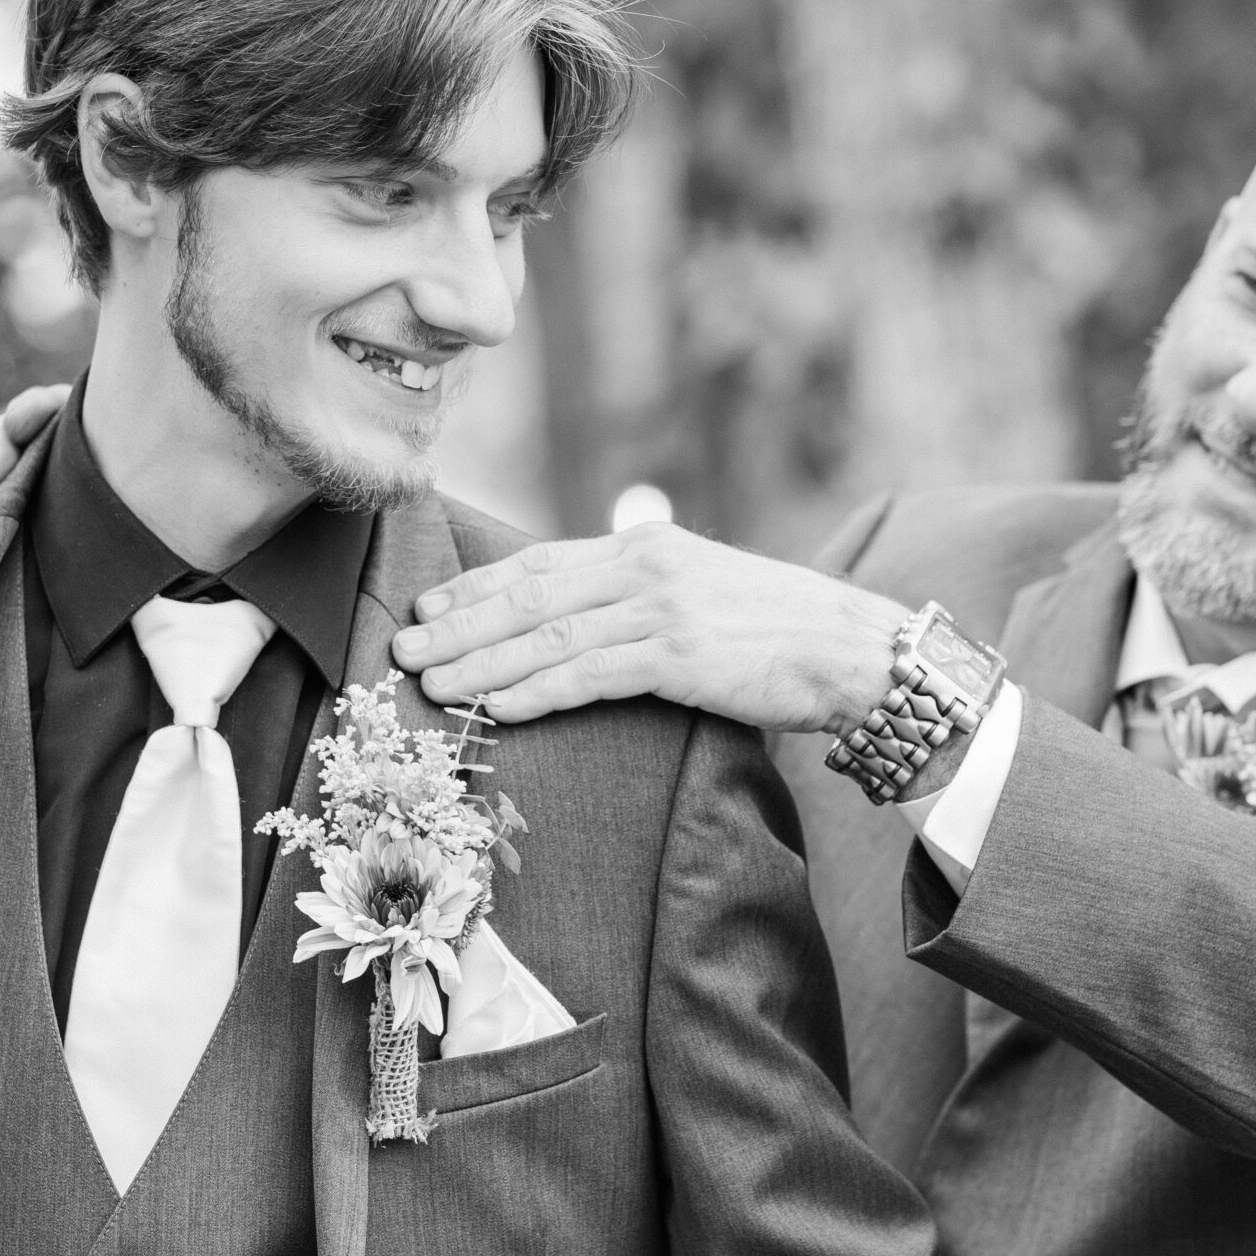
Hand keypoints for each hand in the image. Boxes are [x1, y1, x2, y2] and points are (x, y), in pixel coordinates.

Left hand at [392, 522, 909, 732]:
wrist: (852, 649)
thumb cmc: (778, 630)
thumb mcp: (704, 590)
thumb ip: (645, 591)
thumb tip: (591, 609)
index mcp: (645, 546)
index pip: (541, 562)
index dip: (477, 586)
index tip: (429, 608)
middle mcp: (645, 568)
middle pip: (529, 595)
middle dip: (460, 625)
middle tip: (403, 649)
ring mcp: (662, 609)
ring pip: (548, 637)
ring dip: (482, 663)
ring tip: (430, 686)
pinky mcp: (680, 656)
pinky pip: (589, 675)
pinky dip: (535, 691)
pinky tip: (495, 708)